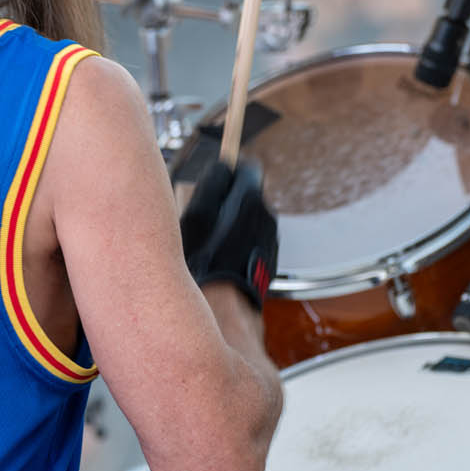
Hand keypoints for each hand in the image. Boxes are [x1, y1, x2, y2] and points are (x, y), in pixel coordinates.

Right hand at [180, 158, 277, 309]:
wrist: (226, 306)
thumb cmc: (206, 259)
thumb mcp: (198, 213)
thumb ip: (214, 182)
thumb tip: (225, 165)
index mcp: (251, 199)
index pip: (247, 168)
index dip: (229, 173)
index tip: (213, 184)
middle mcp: (267, 214)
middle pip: (247, 194)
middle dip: (227, 200)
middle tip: (205, 218)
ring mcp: (271, 237)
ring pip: (249, 219)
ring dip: (232, 224)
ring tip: (211, 243)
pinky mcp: (269, 257)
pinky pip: (252, 240)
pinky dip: (239, 243)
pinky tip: (223, 259)